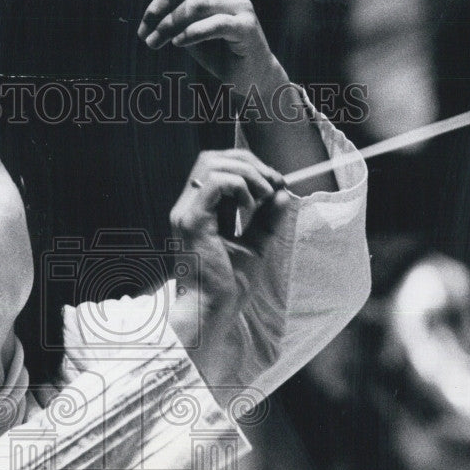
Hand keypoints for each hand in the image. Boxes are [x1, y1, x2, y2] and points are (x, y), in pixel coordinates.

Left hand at [137, 0, 285, 95]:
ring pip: (195, 4)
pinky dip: (191, 34)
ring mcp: (241, 3)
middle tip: (143, 32)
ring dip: (169, 25)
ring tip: (154, 43)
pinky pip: (213, 24)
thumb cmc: (214, 42)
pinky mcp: (246, 26)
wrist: (246, 72)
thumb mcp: (186, 14)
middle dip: (158, 8)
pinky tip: (178, 43)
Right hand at [167, 148, 284, 385]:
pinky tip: (251, 205)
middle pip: (213, 157)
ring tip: (263, 197)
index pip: (219, 167)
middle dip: (250, 163)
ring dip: (247, 174)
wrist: (212, 311)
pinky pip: (214, 183)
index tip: (276, 185)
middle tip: (274, 184)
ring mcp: (187, 212)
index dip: (250, 167)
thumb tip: (282, 193)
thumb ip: (266, 219)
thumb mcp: (255, 245)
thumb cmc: (228, 286)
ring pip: (213, 164)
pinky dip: (239, 186)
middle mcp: (189, 207)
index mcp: (201, 211)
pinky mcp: (191, 221)